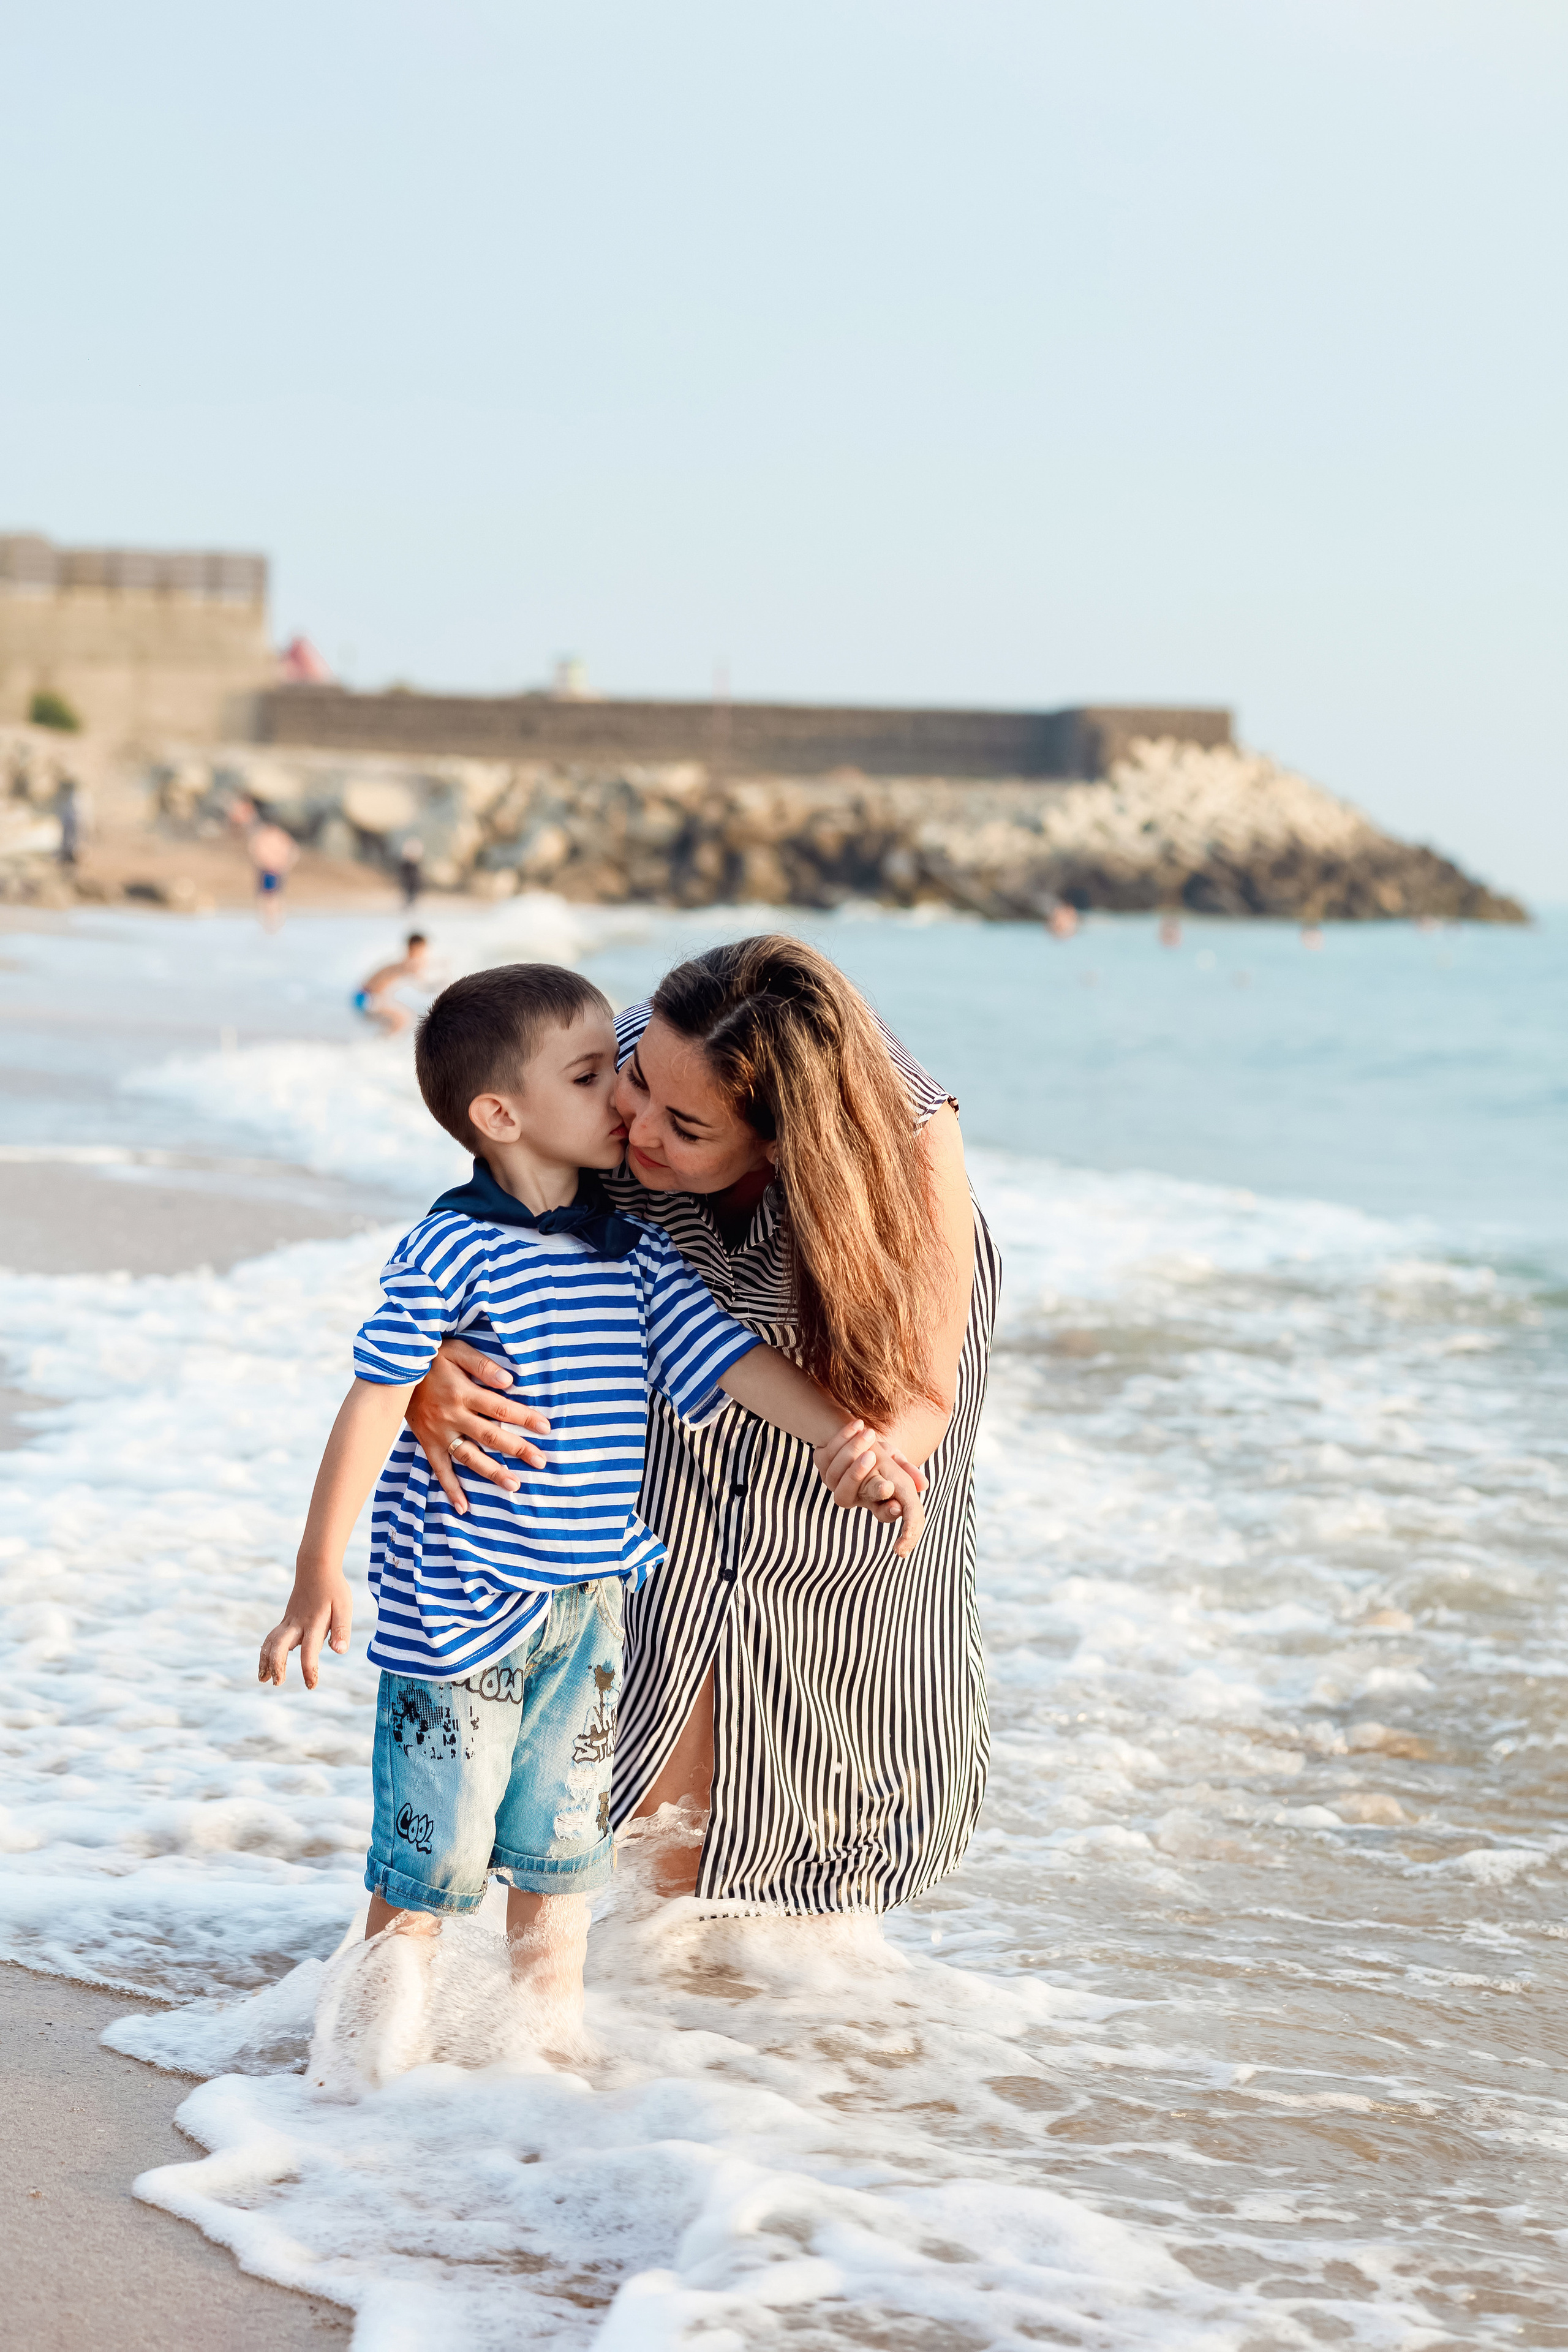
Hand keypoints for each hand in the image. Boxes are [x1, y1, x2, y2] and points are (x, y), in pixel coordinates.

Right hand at [259, 1561, 352, 1688]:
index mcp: (314, 1623)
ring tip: (262, 1678)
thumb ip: (342, 1630)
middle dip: (276, 1666)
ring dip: (265, 1660)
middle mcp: (297, 1624)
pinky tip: (265, 1661)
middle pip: (279, 1646)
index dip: (309, 1670)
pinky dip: (265, 1650)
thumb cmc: (333, 1589)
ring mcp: (289, 1621)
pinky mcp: (286, 1619)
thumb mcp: (344, 1607)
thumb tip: (340, 1652)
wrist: (316, 1567)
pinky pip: (271, 1636)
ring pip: (271, 1642)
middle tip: (277, 1683)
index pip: (309, 1651)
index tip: (311, 1686)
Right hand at [406, 1337, 551, 1513]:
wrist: (393, 1370)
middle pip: (490, 1436)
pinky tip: (464, 1507)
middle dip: (517, 1449)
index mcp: (463, 1393)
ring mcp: (439, 1433)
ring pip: (469, 1457)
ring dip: (491, 1472)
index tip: (545, 1428)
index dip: (525, 1418)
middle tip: (541, 1461)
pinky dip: (451, 1489)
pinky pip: (440, 1469)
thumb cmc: (431, 1357)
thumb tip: (508, 1381)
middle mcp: (452, 1416)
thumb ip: (482, 1366)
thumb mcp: (457, 1351)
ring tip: (514, 1485)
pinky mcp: (428, 1443)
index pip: (501, 1408)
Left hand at [811, 1420, 926, 1557]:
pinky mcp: (821, 1462)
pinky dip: (843, 1438)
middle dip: (857, 1476)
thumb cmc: (879, 1454)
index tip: (896, 1501)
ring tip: (870, 1433)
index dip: (888, 1511)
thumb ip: (907, 1471)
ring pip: (834, 1473)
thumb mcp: (896, 1460)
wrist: (855, 1435)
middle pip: (845, 1496)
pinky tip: (858, 1425)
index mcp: (873, 1500)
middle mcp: (850, 1495)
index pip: (881, 1513)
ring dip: (852, 1451)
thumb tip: (923, 1484)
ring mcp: (832, 1480)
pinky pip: (827, 1454)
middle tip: (872, 1457)